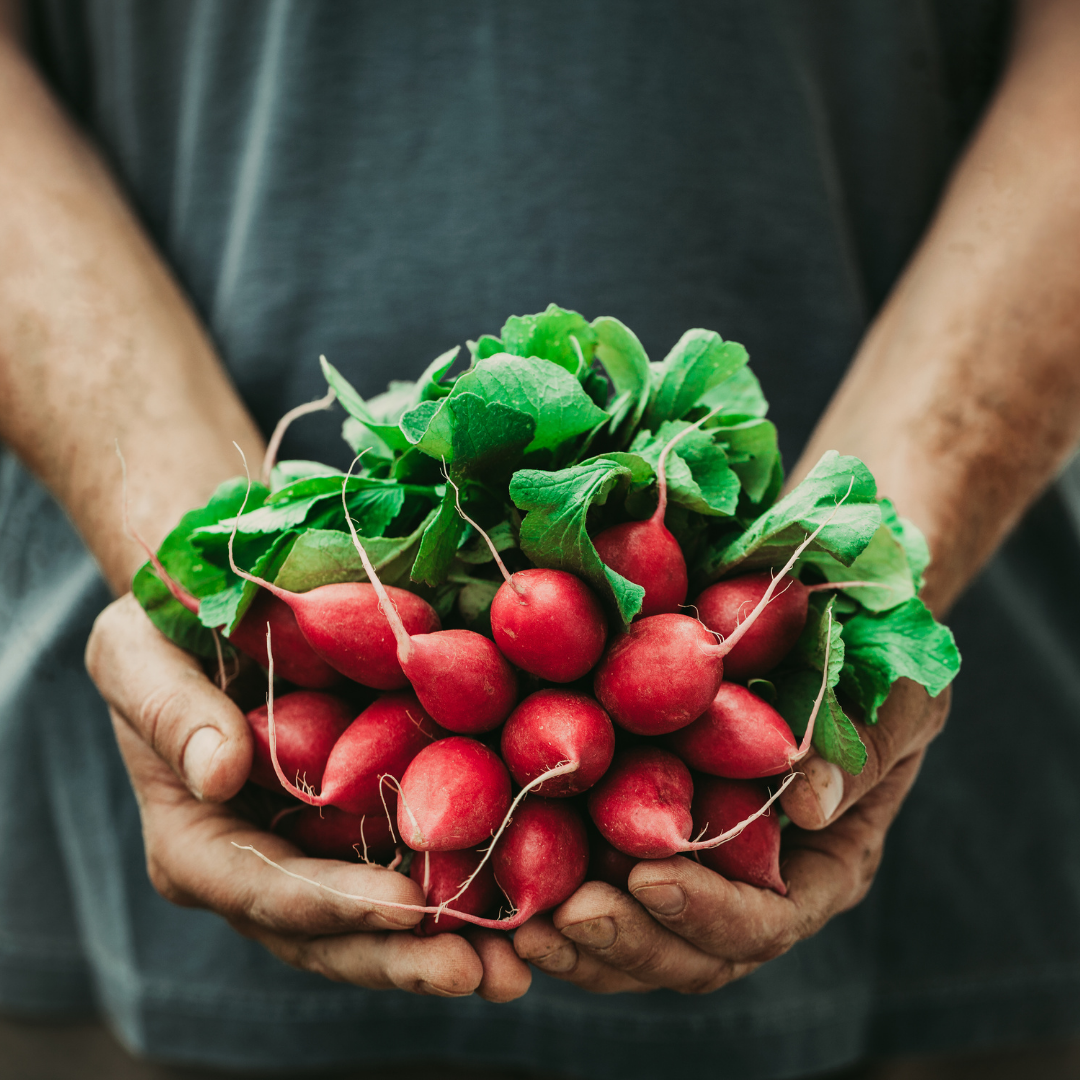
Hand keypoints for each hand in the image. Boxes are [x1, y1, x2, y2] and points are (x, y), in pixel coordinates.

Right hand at [85, 594, 530, 1001]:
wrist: (216, 609)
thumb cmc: (163, 628)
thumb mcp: (138, 653)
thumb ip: (170, 712)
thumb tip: (219, 774)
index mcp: (197, 839)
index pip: (260, 888)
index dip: (332, 905)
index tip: (405, 907)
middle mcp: (258, 865)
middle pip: (326, 934)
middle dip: (401, 957)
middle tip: (479, 972)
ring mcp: (315, 853)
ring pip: (375, 922)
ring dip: (444, 947)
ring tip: (516, 969)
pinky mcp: (363, 826)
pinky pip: (410, 868)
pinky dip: (462, 894)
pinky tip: (523, 905)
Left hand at [514, 679, 948, 992]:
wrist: (832, 625)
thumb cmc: (881, 657)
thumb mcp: (897, 692)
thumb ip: (865, 746)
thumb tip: (813, 806)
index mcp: (821, 866)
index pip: (765, 921)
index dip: (708, 913)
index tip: (651, 877)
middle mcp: (754, 882)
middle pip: (691, 951)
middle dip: (629, 941)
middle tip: (568, 917)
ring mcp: (697, 862)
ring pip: (637, 932)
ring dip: (580, 938)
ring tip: (522, 924)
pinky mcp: (640, 826)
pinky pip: (597, 876)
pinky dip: (553, 885)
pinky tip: (504, 871)